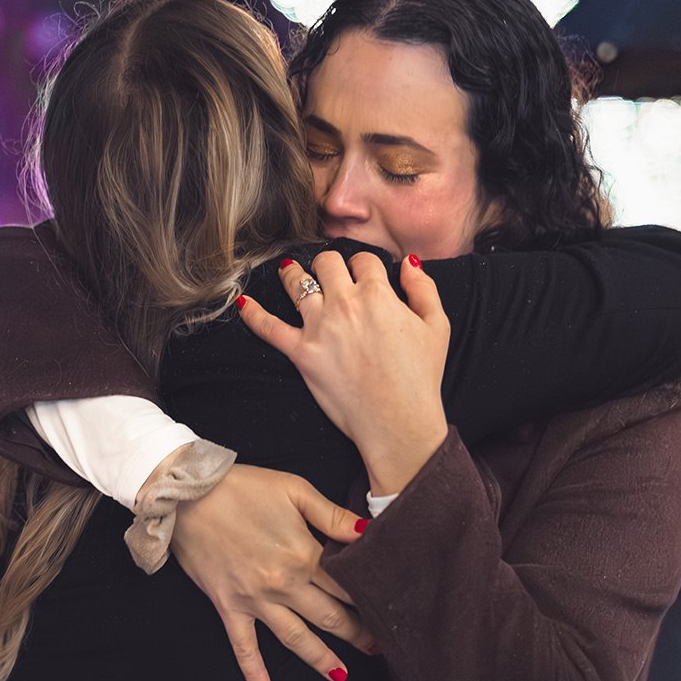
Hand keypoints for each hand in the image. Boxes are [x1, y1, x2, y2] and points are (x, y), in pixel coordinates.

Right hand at [168, 464, 375, 680]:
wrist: (186, 495)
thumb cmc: (241, 487)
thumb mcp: (293, 489)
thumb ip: (333, 515)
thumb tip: (370, 531)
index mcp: (304, 554)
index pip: (348, 585)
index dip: (371, 599)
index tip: (390, 610)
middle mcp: (283, 584)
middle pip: (330, 617)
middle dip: (358, 634)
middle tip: (379, 648)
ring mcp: (255, 600)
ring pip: (296, 638)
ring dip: (322, 659)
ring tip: (342, 674)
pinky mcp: (228, 606)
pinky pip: (243, 647)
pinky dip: (254, 673)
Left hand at [240, 250, 450, 494]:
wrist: (397, 419)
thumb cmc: (420, 376)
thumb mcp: (436, 326)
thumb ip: (424, 289)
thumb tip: (409, 263)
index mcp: (378, 294)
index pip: (363, 261)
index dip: (364, 265)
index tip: (364, 274)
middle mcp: (345, 304)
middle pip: (327, 264)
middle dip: (328, 264)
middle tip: (327, 271)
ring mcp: (319, 327)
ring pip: (297, 285)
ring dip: (292, 274)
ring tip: (288, 270)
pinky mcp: (301, 353)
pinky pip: (269, 328)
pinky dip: (254, 314)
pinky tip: (243, 304)